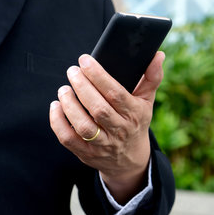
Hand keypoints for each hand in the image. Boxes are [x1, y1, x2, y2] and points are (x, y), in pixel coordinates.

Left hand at [49, 52, 164, 204]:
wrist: (130, 160)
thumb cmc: (136, 122)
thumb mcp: (146, 101)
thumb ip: (151, 77)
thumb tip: (158, 55)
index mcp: (134, 114)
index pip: (116, 94)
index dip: (99, 76)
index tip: (85, 61)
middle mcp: (120, 130)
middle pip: (98, 109)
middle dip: (82, 87)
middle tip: (72, 71)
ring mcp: (103, 144)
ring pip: (83, 126)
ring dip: (69, 105)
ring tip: (64, 89)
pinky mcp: (86, 153)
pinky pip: (68, 139)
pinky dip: (58, 122)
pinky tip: (56, 106)